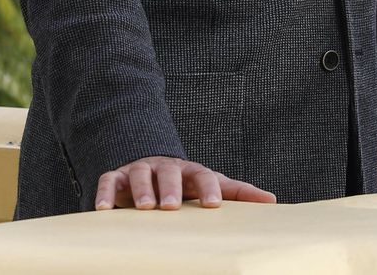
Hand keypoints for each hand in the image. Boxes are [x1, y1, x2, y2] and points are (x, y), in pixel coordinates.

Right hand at [94, 156, 276, 210]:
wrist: (151, 167)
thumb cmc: (186, 183)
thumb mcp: (211, 185)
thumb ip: (239, 192)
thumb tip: (273, 200)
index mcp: (192, 171)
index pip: (204, 176)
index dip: (209, 189)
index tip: (213, 206)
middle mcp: (166, 168)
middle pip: (170, 174)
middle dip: (171, 189)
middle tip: (171, 206)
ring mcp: (140, 170)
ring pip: (140, 175)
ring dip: (142, 190)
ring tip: (145, 208)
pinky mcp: (116, 177)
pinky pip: (108, 180)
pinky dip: (104, 193)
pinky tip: (103, 209)